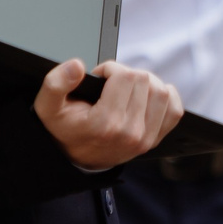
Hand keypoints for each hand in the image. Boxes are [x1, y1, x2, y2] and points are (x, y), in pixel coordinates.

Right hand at [34, 58, 182, 168]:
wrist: (76, 157)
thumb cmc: (65, 129)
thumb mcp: (48, 106)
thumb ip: (56, 83)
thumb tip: (76, 66)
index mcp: (105, 123)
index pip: (125, 76)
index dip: (111, 68)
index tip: (100, 77)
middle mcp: (130, 133)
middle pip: (144, 80)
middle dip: (126, 75)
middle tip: (111, 84)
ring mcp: (145, 138)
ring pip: (161, 91)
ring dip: (146, 83)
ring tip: (127, 89)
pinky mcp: (155, 139)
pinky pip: (175, 109)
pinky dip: (165, 97)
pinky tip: (146, 97)